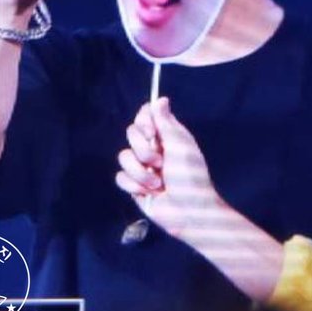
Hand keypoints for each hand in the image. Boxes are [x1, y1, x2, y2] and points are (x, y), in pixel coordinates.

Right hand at [116, 97, 220, 240]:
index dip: (143, 121)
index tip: (150, 132)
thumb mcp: (181, 146)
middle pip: (131, 133)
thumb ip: (166, 123)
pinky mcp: (134, 185)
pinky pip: (120, 177)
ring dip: (141, 173)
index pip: (145, 115)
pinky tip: (148, 193)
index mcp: (166, 136)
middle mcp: (152, 148)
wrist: (189, 212)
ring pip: (123, 157)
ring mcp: (142, 167)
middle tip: (160, 163)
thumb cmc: (191, 178)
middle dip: (143, 151)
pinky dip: (134, 185)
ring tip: (158, 184)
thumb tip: (160, 98)